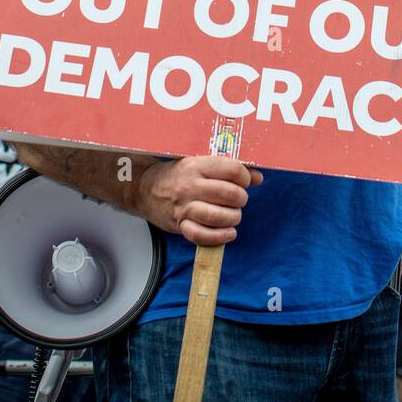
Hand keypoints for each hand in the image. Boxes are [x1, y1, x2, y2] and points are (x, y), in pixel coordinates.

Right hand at [136, 155, 263, 246]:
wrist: (144, 188)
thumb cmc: (176, 175)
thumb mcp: (200, 163)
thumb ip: (228, 169)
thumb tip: (257, 177)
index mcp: (197, 166)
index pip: (232, 170)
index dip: (245, 177)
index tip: (246, 181)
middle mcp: (191, 186)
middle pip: (230, 194)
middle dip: (241, 198)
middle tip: (239, 199)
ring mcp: (184, 207)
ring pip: (219, 216)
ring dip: (234, 218)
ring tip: (233, 215)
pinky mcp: (180, 225)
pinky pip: (203, 236)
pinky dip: (220, 237)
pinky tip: (229, 233)